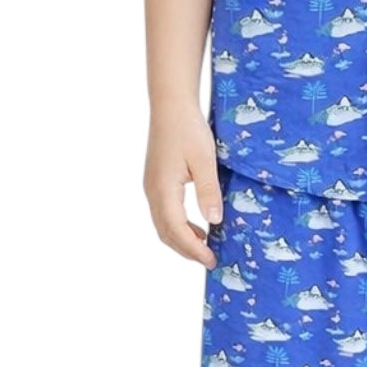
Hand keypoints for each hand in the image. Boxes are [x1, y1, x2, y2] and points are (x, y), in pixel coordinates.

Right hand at [145, 108, 223, 267]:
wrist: (170, 106)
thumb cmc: (188, 129)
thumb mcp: (204, 160)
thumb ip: (208, 191)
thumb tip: (214, 220)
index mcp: (163, 190)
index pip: (176, 231)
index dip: (193, 250)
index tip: (211, 260)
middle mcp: (152, 192)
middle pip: (166, 233)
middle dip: (186, 250)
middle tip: (210, 259)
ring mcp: (151, 187)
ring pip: (163, 225)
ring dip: (182, 240)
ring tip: (205, 246)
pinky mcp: (155, 182)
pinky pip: (164, 213)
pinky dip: (178, 226)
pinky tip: (197, 226)